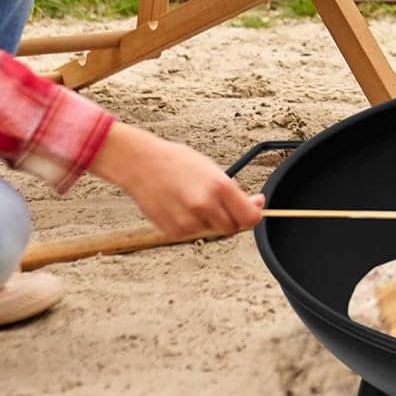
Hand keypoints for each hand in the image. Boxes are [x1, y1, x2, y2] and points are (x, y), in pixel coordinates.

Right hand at [89, 125, 264, 239]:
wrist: (141, 164)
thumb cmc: (175, 161)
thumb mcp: (212, 169)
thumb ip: (233, 191)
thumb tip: (253, 204)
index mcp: (219, 187)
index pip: (250, 217)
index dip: (254, 214)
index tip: (253, 208)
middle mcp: (205, 206)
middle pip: (232, 228)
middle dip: (231, 217)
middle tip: (222, 203)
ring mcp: (188, 221)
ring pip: (212, 231)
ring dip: (209, 220)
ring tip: (195, 199)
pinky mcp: (173, 231)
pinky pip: (193, 234)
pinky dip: (192, 224)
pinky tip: (182, 206)